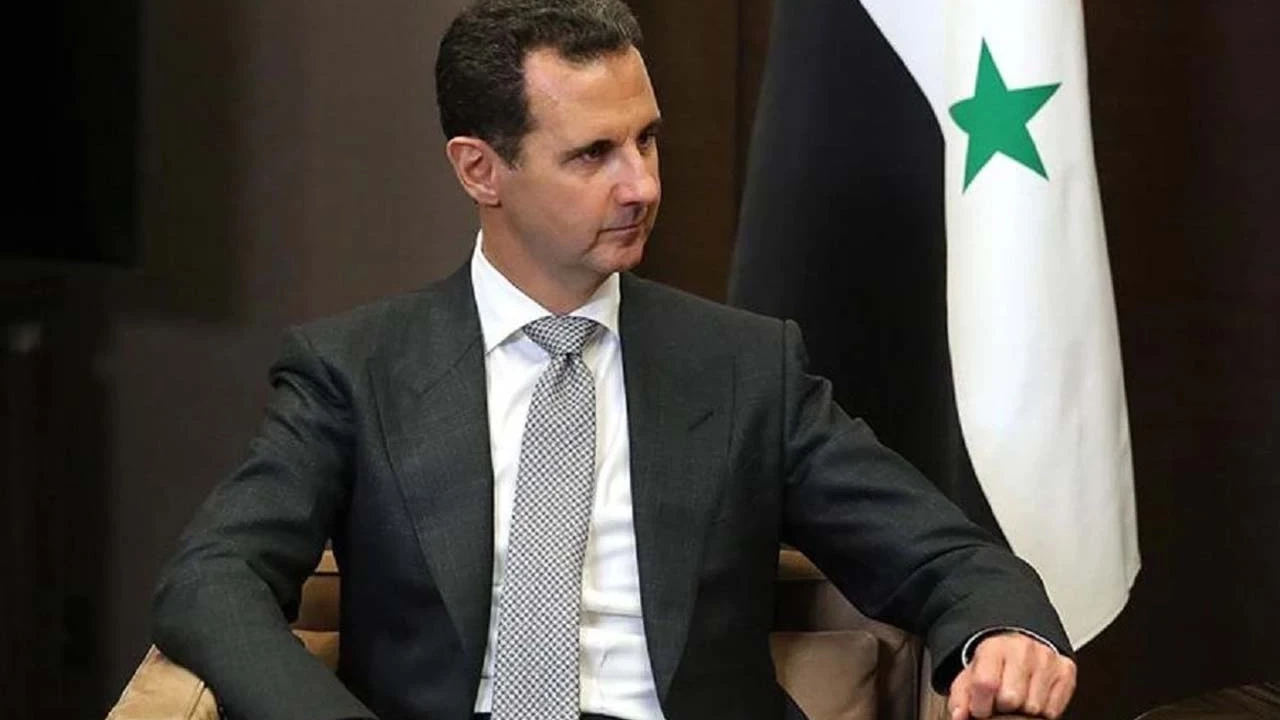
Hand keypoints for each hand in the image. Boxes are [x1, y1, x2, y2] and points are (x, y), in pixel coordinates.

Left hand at [947, 632, 1075, 718]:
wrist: (1019, 647)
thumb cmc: (994, 666)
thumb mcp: (970, 677)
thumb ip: (961, 698)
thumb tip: (960, 716)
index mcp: (994, 647)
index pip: (985, 683)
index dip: (980, 706)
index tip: (980, 709)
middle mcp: (1022, 649)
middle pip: (1011, 699)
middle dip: (1003, 707)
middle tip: (1001, 701)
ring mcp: (1047, 658)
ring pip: (1034, 707)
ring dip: (1023, 710)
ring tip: (1018, 698)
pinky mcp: (1066, 670)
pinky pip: (1053, 709)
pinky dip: (1042, 711)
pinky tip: (1033, 697)